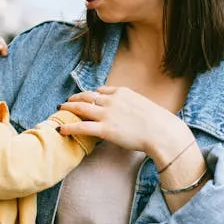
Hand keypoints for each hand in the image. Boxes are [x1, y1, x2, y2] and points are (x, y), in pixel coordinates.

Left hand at [57, 86, 192, 154]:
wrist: (162, 132)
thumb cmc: (158, 123)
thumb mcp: (144, 105)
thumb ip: (131, 104)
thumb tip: (127, 108)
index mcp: (122, 92)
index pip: (101, 91)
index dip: (90, 95)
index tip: (84, 98)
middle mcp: (112, 100)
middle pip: (87, 96)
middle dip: (74, 98)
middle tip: (66, 102)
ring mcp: (107, 114)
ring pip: (81, 108)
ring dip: (68, 108)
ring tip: (60, 110)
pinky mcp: (105, 129)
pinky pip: (81, 127)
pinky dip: (69, 127)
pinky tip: (60, 129)